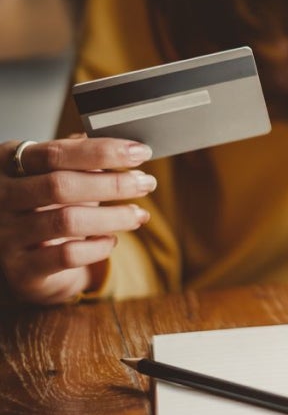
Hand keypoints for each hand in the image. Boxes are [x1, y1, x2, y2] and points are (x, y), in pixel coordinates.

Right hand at [0, 137, 155, 303]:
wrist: (24, 255)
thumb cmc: (48, 204)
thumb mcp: (59, 173)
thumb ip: (84, 157)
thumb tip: (127, 147)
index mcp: (9, 163)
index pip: (56, 152)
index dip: (101, 151)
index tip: (140, 152)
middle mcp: (1, 196)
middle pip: (60, 185)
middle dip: (112, 183)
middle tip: (146, 183)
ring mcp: (7, 234)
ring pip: (67, 221)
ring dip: (113, 216)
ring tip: (139, 214)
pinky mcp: (22, 268)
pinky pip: (67, 255)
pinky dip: (98, 247)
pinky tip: (112, 240)